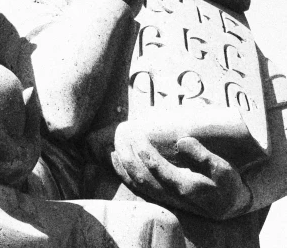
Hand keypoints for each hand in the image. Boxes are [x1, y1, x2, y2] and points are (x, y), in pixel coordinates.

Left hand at [111, 123, 251, 219]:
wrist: (231, 205)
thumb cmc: (227, 183)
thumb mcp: (222, 168)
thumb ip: (202, 155)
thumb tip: (181, 141)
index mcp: (186, 187)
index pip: (160, 171)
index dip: (147, 156)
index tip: (138, 139)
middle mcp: (174, 196)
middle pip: (144, 180)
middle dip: (130, 161)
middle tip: (119, 142)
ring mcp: (168, 199)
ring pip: (141, 187)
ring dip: (125, 171)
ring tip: (113, 154)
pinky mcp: (167, 199)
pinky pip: (143, 191)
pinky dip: (130, 179)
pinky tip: (121, 167)